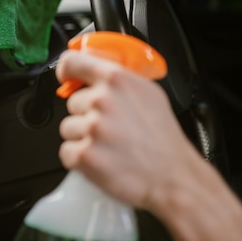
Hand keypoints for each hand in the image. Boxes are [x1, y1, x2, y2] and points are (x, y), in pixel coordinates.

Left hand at [55, 49, 197, 211]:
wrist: (174, 177)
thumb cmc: (164, 139)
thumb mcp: (149, 93)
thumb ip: (119, 80)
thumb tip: (93, 72)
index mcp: (117, 80)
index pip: (72, 62)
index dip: (67, 71)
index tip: (66, 78)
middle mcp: (102, 101)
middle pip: (72, 103)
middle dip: (86, 115)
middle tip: (110, 128)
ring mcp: (92, 128)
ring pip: (68, 128)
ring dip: (82, 138)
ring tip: (108, 146)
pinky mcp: (84, 155)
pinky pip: (66, 152)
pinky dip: (79, 159)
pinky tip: (102, 159)